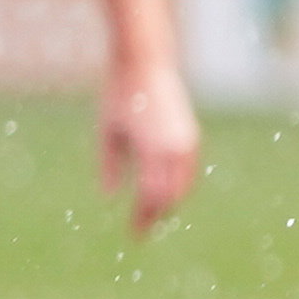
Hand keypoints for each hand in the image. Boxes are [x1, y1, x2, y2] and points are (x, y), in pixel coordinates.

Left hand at [99, 60, 201, 235]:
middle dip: (156, 215)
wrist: (147, 63)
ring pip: (182, 187)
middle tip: (141, 229)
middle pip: (169, 196)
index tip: (134, 235)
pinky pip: (187, 173)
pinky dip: (178, 188)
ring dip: (168, 203)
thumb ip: (109, 164)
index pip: (150, 196)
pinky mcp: (191, 137)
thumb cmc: (121, 95)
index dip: (143, 219)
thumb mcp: (107, 131)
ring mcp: (186, 142)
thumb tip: (109, 196)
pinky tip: (164, 193)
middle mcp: (174, 148)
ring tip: (152, 215)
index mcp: (151, 148)